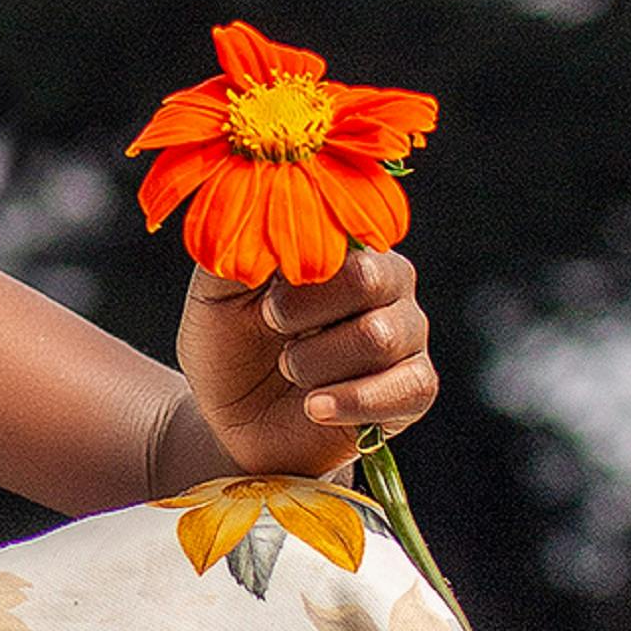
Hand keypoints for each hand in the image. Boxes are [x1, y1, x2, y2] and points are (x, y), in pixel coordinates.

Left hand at [175, 244, 436, 479]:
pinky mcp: (414, 387)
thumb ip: (235, 246)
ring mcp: (406, 335)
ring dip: (315, 361)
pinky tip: (313, 407)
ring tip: (290, 370)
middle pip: (371, 280)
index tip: (265, 301)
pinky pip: (409, 387)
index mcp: (345, 248)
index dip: (299, 271)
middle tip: (273, 330)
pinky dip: (351, 401)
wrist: (235, 421)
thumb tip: (256, 210)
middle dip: (307, 312)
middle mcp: (388, 284)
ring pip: (379, 337)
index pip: (343, 236)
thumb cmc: (229, 345)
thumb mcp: (216, 291)